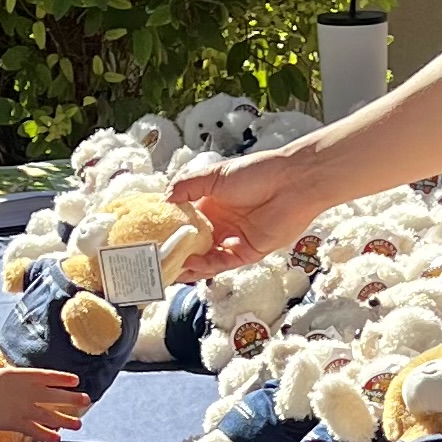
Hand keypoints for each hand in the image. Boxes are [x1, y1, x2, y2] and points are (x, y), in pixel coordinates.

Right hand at [0, 345, 84, 441]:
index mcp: (21, 375)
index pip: (47, 376)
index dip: (63, 379)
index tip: (76, 380)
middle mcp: (27, 391)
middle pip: (55, 396)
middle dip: (72, 399)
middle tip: (87, 400)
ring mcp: (24, 408)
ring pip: (50, 415)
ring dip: (65, 420)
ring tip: (79, 425)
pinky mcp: (17, 422)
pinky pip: (36, 430)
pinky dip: (47, 435)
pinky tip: (57, 439)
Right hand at [168, 148, 326, 279]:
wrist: (292, 182)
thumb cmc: (258, 173)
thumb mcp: (215, 175)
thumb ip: (187, 186)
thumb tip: (164, 199)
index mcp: (211, 205)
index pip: (184, 223)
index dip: (168, 230)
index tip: (150, 237)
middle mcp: (220, 224)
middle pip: (192, 244)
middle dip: (174, 253)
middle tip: (153, 261)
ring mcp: (233, 240)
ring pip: (204, 259)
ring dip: (187, 265)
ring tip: (167, 269)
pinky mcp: (247, 252)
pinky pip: (222, 264)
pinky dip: (206, 266)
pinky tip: (192, 264)